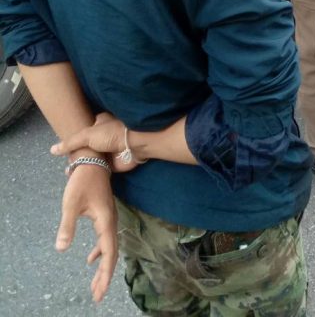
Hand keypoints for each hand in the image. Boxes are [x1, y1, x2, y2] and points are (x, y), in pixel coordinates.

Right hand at [52, 112, 139, 172]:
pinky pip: (97, 170)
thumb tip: (52, 150)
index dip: (74, 138)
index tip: (62, 147)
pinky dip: (89, 174)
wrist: (134, 146)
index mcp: (99, 123)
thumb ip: (70, 143)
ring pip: (91, 159)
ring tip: (68, 173)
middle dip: (76, 155)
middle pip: (86, 146)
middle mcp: (103, 136)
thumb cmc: (112, 134)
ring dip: (82, 165)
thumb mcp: (86, 135)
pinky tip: (77, 179)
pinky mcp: (111, 164)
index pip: (83, 130)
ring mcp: (107, 151)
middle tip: (64, 164)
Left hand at [56, 163, 117, 303]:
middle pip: (112, 253)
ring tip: (95, 284)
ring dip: (102, 266)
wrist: (92, 159)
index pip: (109, 253)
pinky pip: (105, 239)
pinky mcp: (104, 215)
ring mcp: (109, 218)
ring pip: (109, 247)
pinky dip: (99, 252)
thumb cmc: (82, 181)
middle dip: (104, 276)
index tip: (101, 292)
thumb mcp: (70, 204)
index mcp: (106, 221)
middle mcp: (111, 221)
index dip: (106, 274)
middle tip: (97, 296)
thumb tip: (61, 248)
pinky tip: (90, 260)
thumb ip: (67, 226)